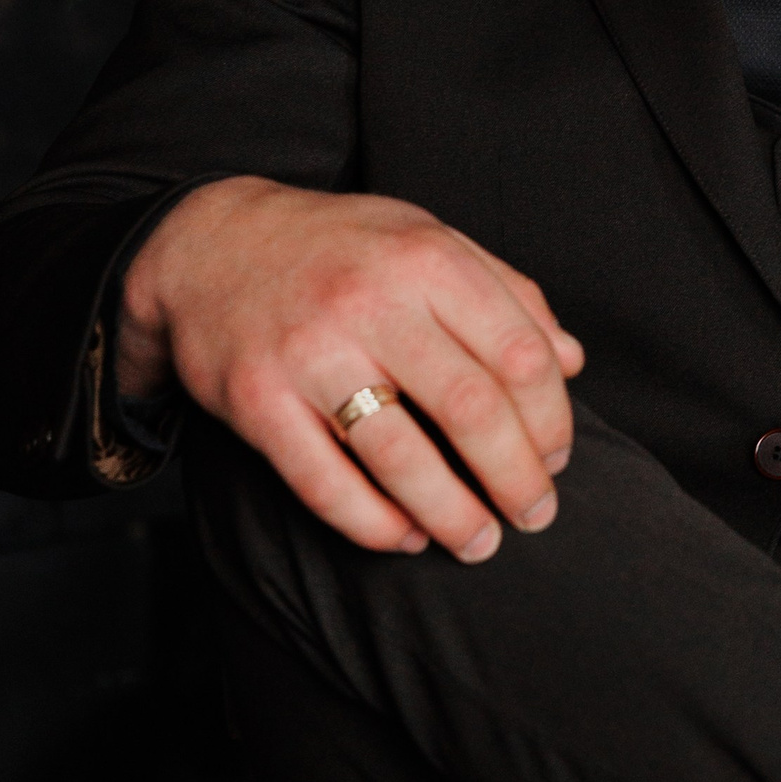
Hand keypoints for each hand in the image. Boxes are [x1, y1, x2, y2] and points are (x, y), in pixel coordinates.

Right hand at [115, 177, 584, 560]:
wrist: (208, 245)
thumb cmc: (339, 248)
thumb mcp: (427, 239)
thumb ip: (507, 293)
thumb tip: (573, 360)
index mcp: (426, 258)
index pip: (520, 354)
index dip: (551, 419)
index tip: (557, 458)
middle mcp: (370, 302)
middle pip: (472, 411)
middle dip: (516, 479)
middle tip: (535, 515)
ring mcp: (309, 354)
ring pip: (401, 458)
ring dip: (452, 515)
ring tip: (479, 542)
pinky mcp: (255, 401)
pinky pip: (324, 484)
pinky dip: (373, 524)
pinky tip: (405, 538)